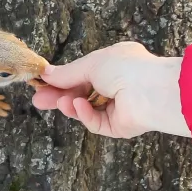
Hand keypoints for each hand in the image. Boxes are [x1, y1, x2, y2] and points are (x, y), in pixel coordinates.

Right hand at [32, 41, 190, 137]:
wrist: (153, 92)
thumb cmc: (126, 68)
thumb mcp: (91, 64)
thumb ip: (67, 73)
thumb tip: (46, 74)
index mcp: (113, 64)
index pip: (82, 74)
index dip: (62, 79)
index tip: (42, 83)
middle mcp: (117, 85)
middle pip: (81, 93)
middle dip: (60, 96)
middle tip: (39, 100)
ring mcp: (118, 107)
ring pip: (87, 109)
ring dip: (72, 105)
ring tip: (60, 102)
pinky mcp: (119, 126)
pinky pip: (97, 122)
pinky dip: (86, 115)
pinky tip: (79, 106)